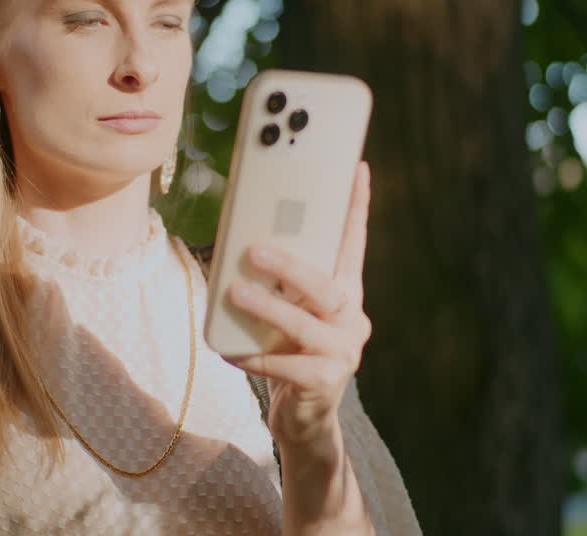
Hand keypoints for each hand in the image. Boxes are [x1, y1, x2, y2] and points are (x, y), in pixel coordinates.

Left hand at [225, 162, 372, 452]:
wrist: (303, 419)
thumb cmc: (289, 354)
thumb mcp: (288, 314)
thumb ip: (281, 286)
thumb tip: (241, 246)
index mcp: (346, 294)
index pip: (354, 243)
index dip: (357, 206)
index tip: (358, 167)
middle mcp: (353, 319)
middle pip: (325, 285)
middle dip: (289, 266)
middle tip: (255, 251)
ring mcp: (344, 352)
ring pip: (304, 323)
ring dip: (266, 308)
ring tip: (234, 293)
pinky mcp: (326, 382)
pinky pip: (283, 364)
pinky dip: (252, 355)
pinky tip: (228, 349)